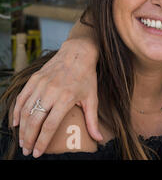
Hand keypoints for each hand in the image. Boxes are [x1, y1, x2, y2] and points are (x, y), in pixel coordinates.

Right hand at [12, 38, 101, 157]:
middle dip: (29, 139)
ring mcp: (41, 85)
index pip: (50, 125)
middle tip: (27, 151)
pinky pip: (21, 98)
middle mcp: (51, 92)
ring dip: (22, 128)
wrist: (77, 53)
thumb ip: (92, 120)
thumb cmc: (86, 76)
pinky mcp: (34, 79)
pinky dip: (16, 112)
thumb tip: (99, 138)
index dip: (42, 141)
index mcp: (66, 98)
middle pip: (34, 121)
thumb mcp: (92, 98)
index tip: (37, 153)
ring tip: (23, 141)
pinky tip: (16, 123)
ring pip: (25, 111)